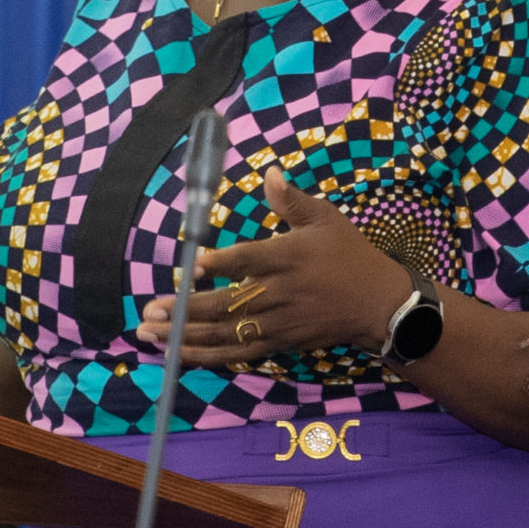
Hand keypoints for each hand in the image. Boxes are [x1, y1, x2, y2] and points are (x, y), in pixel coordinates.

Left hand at [135, 167, 409, 366]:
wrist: (378, 304)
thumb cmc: (349, 255)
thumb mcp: (326, 220)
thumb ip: (292, 200)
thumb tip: (269, 172)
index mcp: (289, 257)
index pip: (250, 260)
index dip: (221, 264)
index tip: (192, 266)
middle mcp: (280, 292)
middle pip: (228, 304)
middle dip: (185, 310)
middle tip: (150, 311)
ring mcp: (278, 322)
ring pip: (227, 333)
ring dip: (186, 336)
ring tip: (150, 334)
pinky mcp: (280, 343)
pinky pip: (239, 353)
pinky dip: (208, 356)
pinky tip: (180, 354)